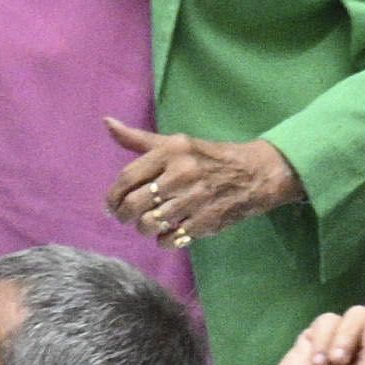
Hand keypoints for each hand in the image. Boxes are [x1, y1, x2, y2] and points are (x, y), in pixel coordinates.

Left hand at [103, 120, 301, 249]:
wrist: (257, 173)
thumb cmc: (210, 158)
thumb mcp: (176, 143)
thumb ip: (139, 139)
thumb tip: (107, 124)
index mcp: (171, 152)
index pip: (128, 178)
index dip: (113, 196)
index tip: (113, 205)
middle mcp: (182, 173)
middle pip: (135, 204)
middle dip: (124, 216)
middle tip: (127, 218)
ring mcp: (196, 198)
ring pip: (151, 224)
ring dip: (144, 229)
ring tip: (150, 225)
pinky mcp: (208, 220)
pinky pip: (172, 238)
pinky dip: (164, 241)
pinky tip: (167, 235)